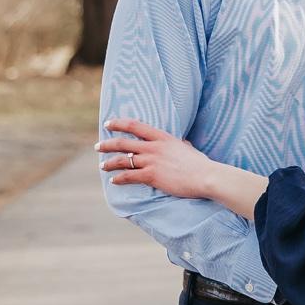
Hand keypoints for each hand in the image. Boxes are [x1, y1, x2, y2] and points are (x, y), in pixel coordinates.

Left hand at [97, 117, 215, 199]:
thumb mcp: (189, 149)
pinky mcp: (151, 176)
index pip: (135, 125)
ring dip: (109, 163)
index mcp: (162, 137)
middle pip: (123, 143)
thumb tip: (183, 143)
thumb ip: (181, 145)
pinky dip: (119, 178)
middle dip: (107, 144)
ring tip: (102, 165)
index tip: (108, 123)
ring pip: (122, 160)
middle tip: (98, 146)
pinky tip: (114, 180)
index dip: (119, 123)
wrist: (206, 177)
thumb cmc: (201, 164)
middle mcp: (154, 147)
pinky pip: (129, 176)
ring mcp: (151, 161)